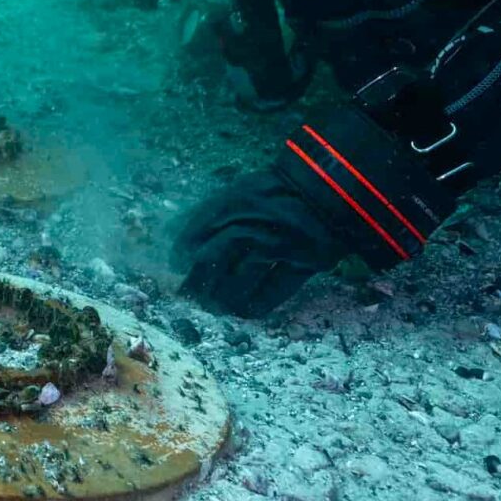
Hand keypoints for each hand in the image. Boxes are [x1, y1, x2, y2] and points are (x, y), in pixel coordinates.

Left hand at [175, 169, 352, 318]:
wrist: (328, 190)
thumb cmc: (277, 192)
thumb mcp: (240, 189)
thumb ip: (209, 211)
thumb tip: (172, 235)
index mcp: (237, 200)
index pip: (198, 229)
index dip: (182, 251)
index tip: (176, 265)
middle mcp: (256, 222)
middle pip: (215, 257)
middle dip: (197, 281)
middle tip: (189, 294)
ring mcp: (281, 244)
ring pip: (241, 278)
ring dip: (222, 297)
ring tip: (214, 306)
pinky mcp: (305, 262)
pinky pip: (274, 291)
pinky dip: (254, 305)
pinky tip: (243, 311)